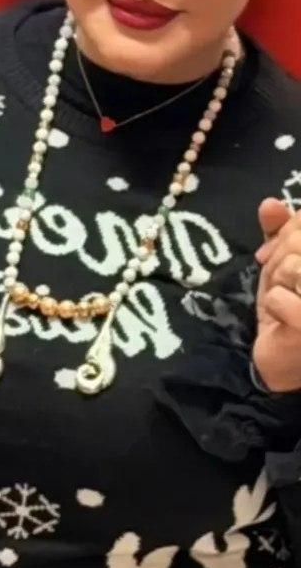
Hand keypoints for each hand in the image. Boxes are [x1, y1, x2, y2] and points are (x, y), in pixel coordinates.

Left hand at [253, 198, 300, 391]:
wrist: (283, 364)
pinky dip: (273, 307)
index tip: (272, 255)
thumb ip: (281, 232)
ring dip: (277, 284)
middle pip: (298, 242)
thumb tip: (269, 203)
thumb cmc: (288, 310)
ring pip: (292, 266)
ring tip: (285, 302)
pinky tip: (283, 321)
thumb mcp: (282, 265)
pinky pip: (280, 298)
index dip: (289, 232)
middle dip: (278, 261)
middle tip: (280, 284)